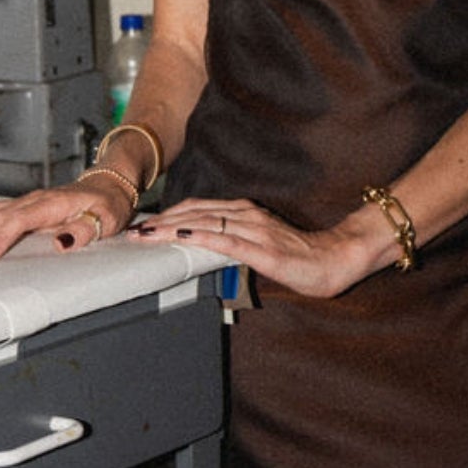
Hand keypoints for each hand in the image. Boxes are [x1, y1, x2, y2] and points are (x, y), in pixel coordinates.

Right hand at [0, 176, 133, 262]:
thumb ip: (83, 230)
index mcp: (53, 204)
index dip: (1, 238)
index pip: (19, 221)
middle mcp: (34, 200)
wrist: (109, 184)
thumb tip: (59, 243)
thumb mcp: (107, 219)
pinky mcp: (21, 206)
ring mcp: (25, 202)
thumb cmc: (109, 205)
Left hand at [127, 197, 372, 299]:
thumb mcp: (259, 243)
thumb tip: (206, 247)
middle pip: (194, 212)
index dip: (168, 214)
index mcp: (244, 211)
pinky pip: (226, 240)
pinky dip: (201, 237)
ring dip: (172, 227)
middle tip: (133, 230)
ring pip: (205, 223)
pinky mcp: (263, 249)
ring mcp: (254, 229)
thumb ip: (234, 240)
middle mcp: (246, 214)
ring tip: (146, 234)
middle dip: (161, 220)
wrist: (334, 259)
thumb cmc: (299, 255)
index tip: (144, 224)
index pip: (198, 208)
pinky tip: (182, 236)